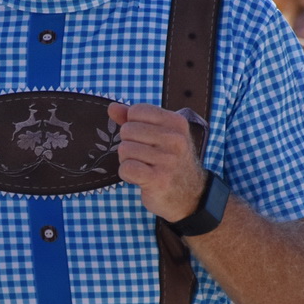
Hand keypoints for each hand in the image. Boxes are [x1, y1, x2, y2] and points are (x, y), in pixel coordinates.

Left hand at [108, 102, 205, 221]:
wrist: (190, 196)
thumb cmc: (170, 162)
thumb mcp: (160, 135)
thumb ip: (135, 120)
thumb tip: (112, 107)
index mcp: (176, 122)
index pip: (136, 111)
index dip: (132, 125)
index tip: (145, 139)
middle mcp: (175, 139)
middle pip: (127, 130)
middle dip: (128, 145)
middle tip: (143, 157)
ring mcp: (168, 159)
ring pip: (124, 149)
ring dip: (127, 161)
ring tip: (143, 168)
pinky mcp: (158, 179)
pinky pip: (127, 168)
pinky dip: (127, 174)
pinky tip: (139, 178)